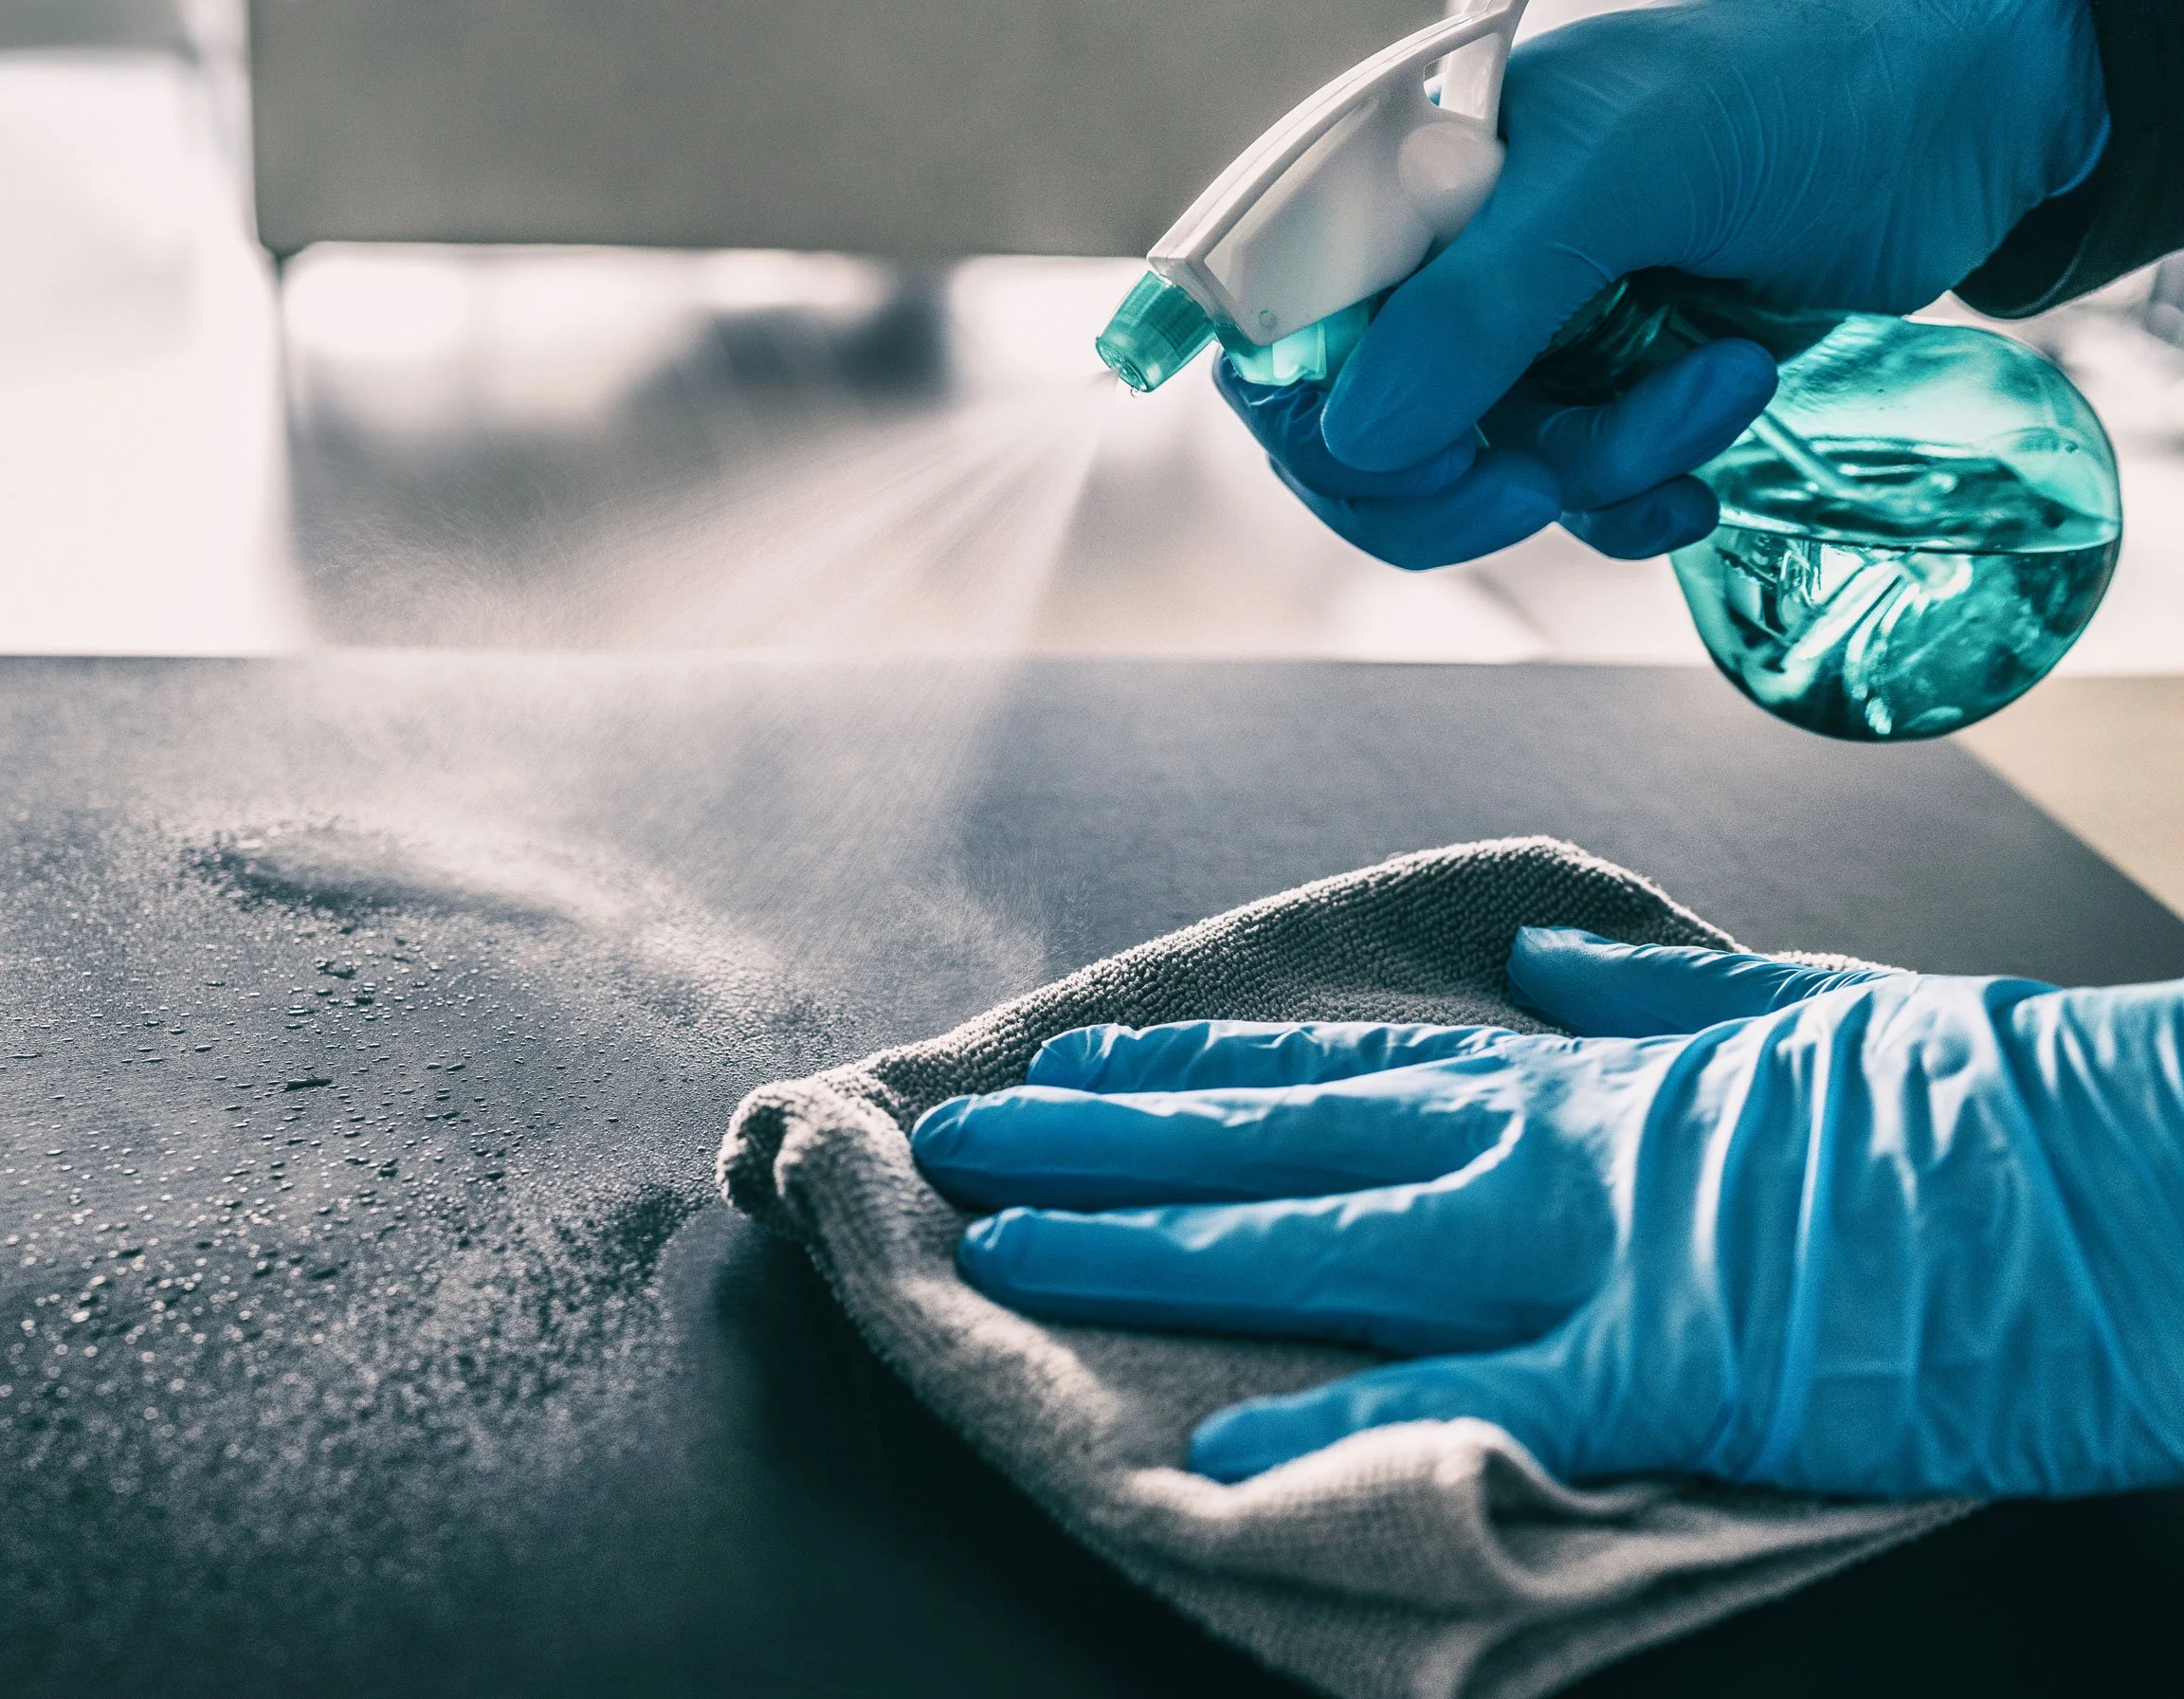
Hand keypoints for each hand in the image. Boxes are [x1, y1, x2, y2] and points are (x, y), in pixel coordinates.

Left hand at [912, 928, 2183, 1498]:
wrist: (2110, 1166)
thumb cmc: (1959, 1102)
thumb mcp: (1784, 1015)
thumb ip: (1646, 999)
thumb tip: (1546, 967)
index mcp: (1569, 1073)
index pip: (1334, 1063)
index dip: (1193, 1065)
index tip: (1084, 1058)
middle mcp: (1538, 1139)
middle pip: (1277, 1135)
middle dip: (1109, 1137)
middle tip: (965, 1137)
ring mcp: (1584, 1240)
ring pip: (1320, 1236)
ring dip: (1155, 1245)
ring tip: (1013, 1245)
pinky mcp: (1657, 1357)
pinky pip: (1468, 1395)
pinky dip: (1341, 1422)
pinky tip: (1217, 1453)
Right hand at [1224, 0, 2110, 566]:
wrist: (1971, 114)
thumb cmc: (1800, 87)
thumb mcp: (1627, 175)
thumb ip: (1478, 306)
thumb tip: (1357, 438)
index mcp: (1403, 180)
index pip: (1273, 328)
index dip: (1315, 419)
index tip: (1418, 454)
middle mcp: (1442, 260)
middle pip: (1356, 435)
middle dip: (1454, 481)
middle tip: (1543, 482)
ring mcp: (1522, 329)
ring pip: (1477, 474)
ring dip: (1596, 470)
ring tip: (1716, 388)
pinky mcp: (1604, 386)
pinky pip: (1567, 494)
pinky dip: (1631, 505)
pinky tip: (1705, 477)